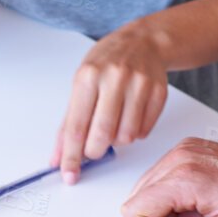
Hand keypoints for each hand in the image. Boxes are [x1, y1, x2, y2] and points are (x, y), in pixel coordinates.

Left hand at [55, 19, 169, 183]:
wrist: (144, 41)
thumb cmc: (107, 63)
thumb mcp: (81, 83)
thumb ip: (69, 121)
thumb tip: (58, 156)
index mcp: (88, 76)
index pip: (76, 126)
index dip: (71, 156)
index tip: (68, 175)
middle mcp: (114, 78)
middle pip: (102, 134)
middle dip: (94, 152)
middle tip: (92, 151)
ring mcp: (139, 85)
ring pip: (126, 137)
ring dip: (116, 141)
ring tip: (113, 125)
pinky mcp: (159, 93)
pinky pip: (144, 132)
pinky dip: (135, 133)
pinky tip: (130, 117)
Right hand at [121, 136, 217, 216]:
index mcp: (186, 178)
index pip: (134, 209)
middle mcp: (179, 158)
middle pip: (137, 197)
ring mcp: (183, 151)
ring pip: (147, 187)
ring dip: (167, 207)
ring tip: (200, 212)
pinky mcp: (188, 150)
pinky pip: (163, 176)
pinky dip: (175, 193)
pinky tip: (201, 200)